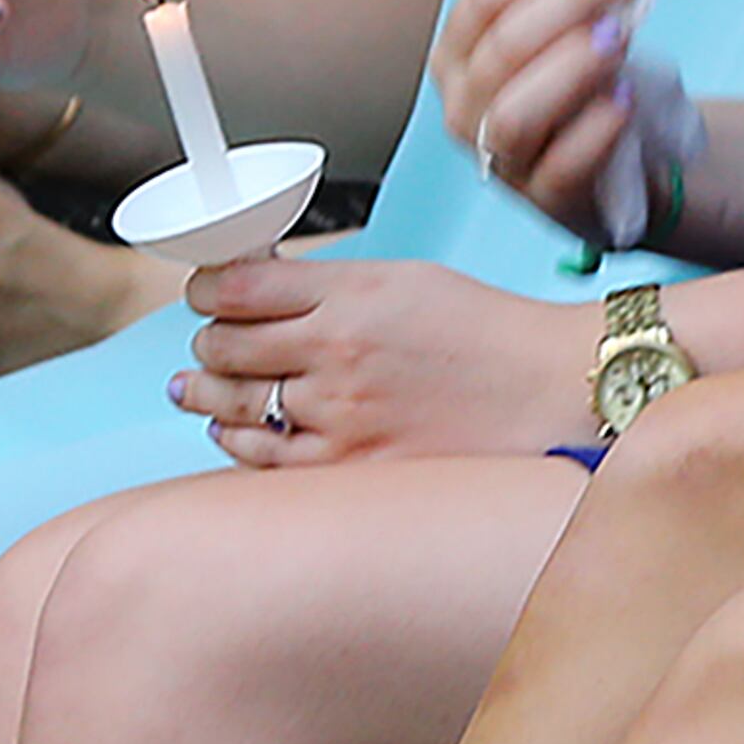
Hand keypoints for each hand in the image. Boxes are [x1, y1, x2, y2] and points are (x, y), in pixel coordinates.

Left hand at [165, 255, 598, 463]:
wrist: (545, 389)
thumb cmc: (486, 333)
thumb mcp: (406, 278)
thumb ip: (332, 286)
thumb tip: (265, 291)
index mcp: (351, 294)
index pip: (238, 286)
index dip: (205, 289)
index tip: (203, 294)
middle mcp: (336, 351)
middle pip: (224, 343)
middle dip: (207, 340)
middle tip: (209, 341)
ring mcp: (339, 413)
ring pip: (233, 401)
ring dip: (207, 390)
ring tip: (198, 386)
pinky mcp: (350, 465)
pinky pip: (261, 456)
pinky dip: (236, 438)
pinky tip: (233, 427)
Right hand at [428, 0, 651, 243]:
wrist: (625, 164)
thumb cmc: (590, 84)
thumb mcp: (579, 29)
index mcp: (459, 53)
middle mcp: (466, 106)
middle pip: (501, 47)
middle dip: (567, 0)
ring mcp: (502, 159)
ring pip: (514, 112)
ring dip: (569, 66)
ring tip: (621, 35)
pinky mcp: (547, 200)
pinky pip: (560, 169)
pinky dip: (594, 131)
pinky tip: (625, 100)